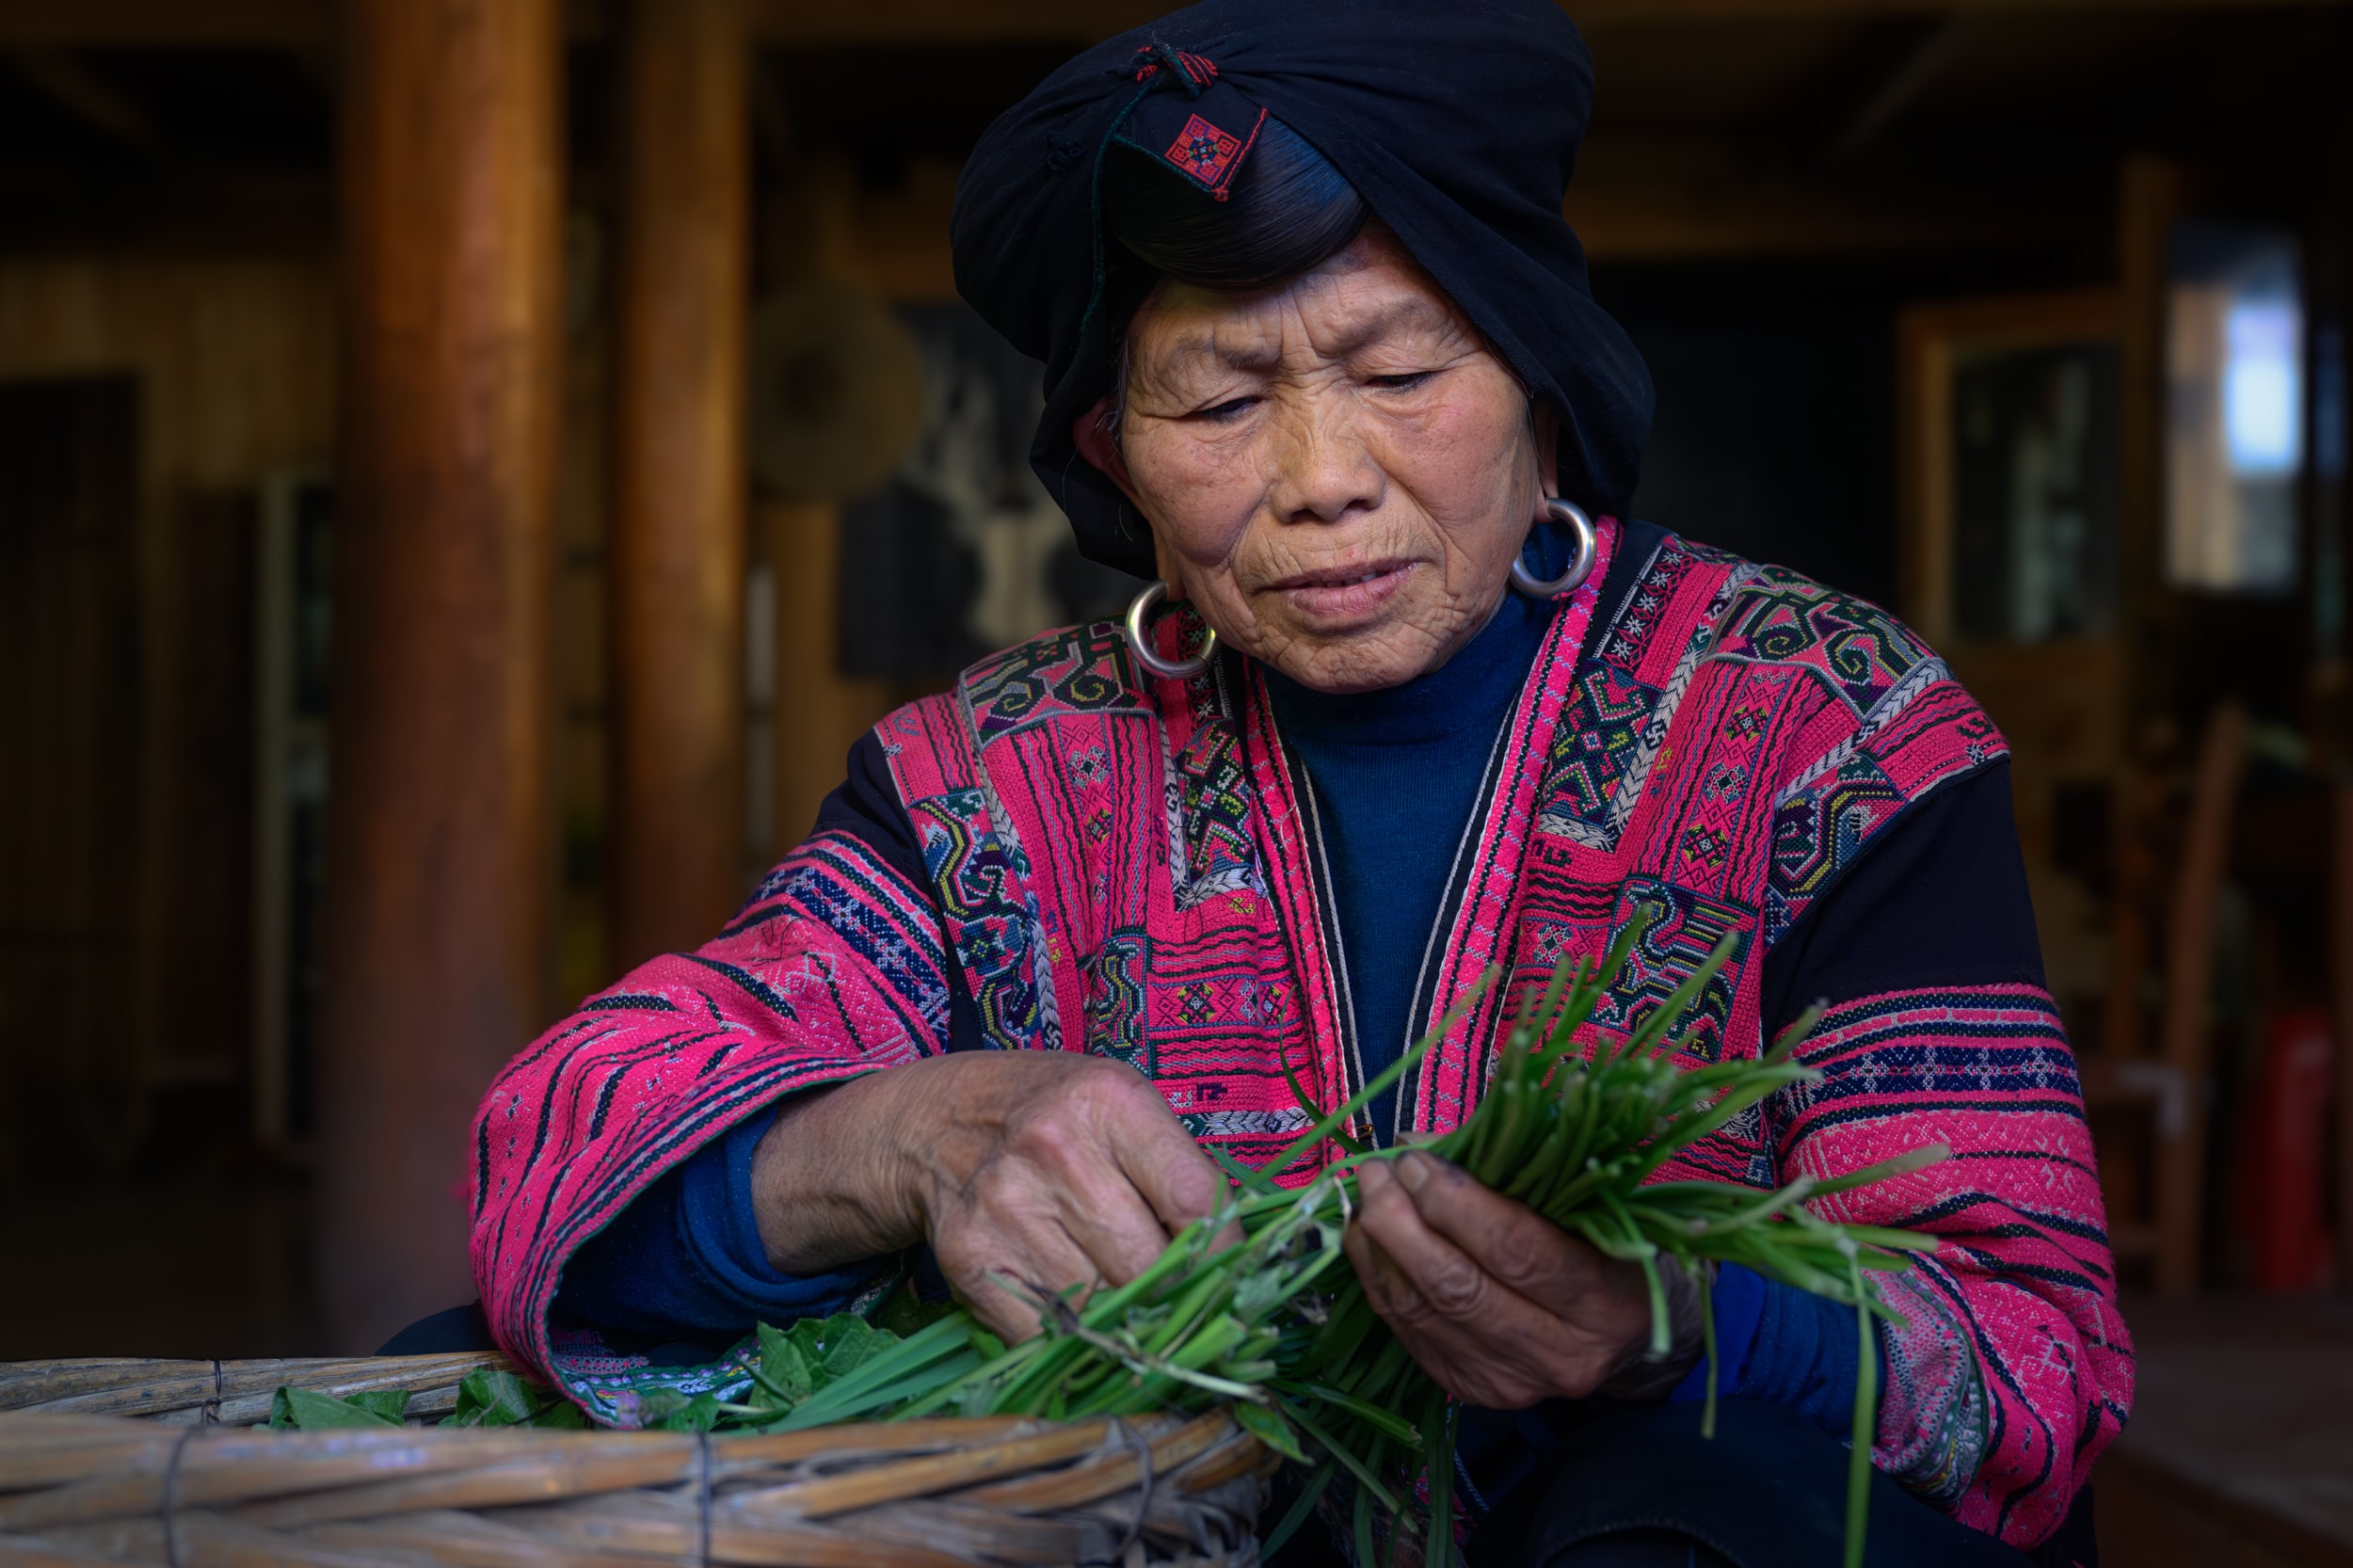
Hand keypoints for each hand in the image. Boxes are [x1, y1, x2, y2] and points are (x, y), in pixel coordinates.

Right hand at [750, 1053, 1233, 1342]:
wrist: (936, 1124)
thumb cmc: (1055, 1118)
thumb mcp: (1123, 1110)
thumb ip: (1182, 1174)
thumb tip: (1240, 1270)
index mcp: (1109, 1101)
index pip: (1198, 1203)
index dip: (1224, 1258)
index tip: (1232, 1283)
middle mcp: (1056, 1149)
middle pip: (1151, 1267)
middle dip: (1174, 1297)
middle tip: (1184, 1307)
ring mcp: (1007, 1207)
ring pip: (1104, 1308)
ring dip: (1126, 1323)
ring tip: (1127, 1305)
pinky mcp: (971, 1260)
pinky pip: (1049, 1333)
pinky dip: (1075, 1341)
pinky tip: (1081, 1318)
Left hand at [1343, 1150, 1701, 1407]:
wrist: (1628, 1343)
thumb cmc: (1611, 1252)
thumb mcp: (1590, 1206)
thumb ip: (1514, 1173)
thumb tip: (1421, 1144)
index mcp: (1605, 1301)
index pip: (1515, 1250)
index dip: (1455, 1201)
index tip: (1417, 1160)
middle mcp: (1559, 1354)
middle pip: (1458, 1286)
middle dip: (1402, 1221)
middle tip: (1377, 1171)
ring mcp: (1510, 1380)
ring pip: (1421, 1310)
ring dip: (1380, 1246)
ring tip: (1364, 1195)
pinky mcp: (1470, 1388)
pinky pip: (1406, 1329)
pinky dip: (1379, 1278)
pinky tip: (1367, 1238)